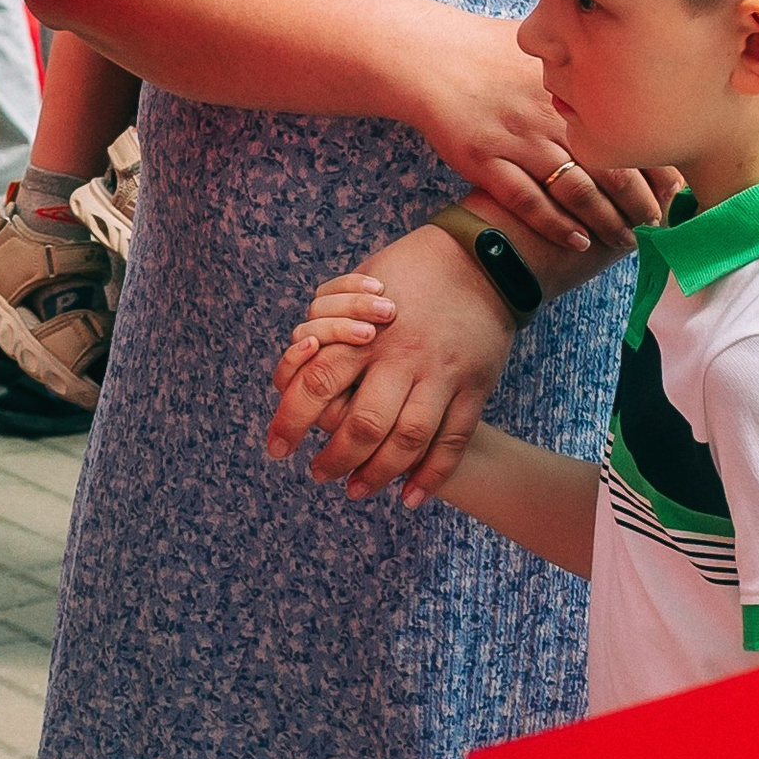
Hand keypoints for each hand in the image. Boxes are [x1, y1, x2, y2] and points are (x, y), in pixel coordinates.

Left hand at [266, 224, 510, 504]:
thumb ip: (329, 325)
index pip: (318, 382)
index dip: (292, 420)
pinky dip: (430, 476)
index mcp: (366, 330)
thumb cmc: (409, 272)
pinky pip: (452, 442)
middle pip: (363, 424)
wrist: (481, 261)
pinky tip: (408, 497)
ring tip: (355, 490)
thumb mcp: (360, 285)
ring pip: (407, 441)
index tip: (277, 448)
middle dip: (335, 459)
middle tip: (317, 473)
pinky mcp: (473, 388)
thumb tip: (295, 365)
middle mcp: (401, 356)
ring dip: (377, 474)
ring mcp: (441, 375)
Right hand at [409, 13, 663, 252]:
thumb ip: (584, 69)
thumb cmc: (490, 52)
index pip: (630, 131)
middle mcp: (550, 115)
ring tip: (627, 242)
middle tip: (661, 225)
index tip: (678, 191)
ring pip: (575, 190)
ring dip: (606, 221)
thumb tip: (634, 81)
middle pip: (611, 166)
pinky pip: (526, 200)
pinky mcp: (484, 160)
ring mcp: (517, 139)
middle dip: (642, 202)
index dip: (657, 166)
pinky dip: (555, 224)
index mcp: (571, 88)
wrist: (432, 58)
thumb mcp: (544, 48)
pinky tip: (578, 242)